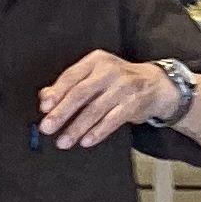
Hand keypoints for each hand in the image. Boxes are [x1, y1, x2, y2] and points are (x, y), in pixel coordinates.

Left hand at [39, 50, 174, 149]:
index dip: (56, 93)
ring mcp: (123, 87)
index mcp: (96, 61)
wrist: (156, 84)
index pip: (71, 76)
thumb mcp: (94, 75)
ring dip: (77, 128)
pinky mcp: (134, 104)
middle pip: (81, 93)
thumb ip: (69, 85)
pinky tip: (86, 141)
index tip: (44, 108)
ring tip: (63, 140)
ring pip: (95, 110)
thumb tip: (45, 98)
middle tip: (48, 127)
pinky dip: (98, 132)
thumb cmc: (118, 81)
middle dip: (62, 112)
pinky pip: (112, 120)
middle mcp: (109, 71)